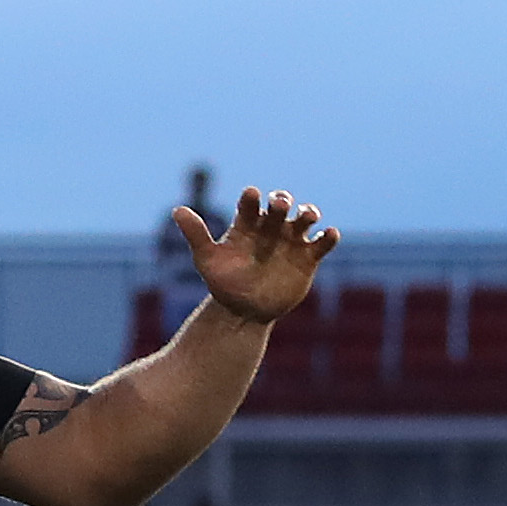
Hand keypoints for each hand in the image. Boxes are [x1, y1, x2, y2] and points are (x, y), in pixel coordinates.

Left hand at [178, 186, 338, 324]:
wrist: (243, 311)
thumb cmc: (223, 283)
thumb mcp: (207, 259)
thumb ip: (196, 234)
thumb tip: (177, 209)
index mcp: (246, 224)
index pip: (250, 204)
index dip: (251, 197)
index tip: (250, 194)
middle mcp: (270, 228)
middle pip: (281, 205)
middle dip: (282, 201)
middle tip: (279, 205)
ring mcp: (291, 241)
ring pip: (305, 218)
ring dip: (309, 212)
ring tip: (307, 216)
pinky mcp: (308, 257)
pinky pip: (323, 243)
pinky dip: (329, 236)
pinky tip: (328, 234)